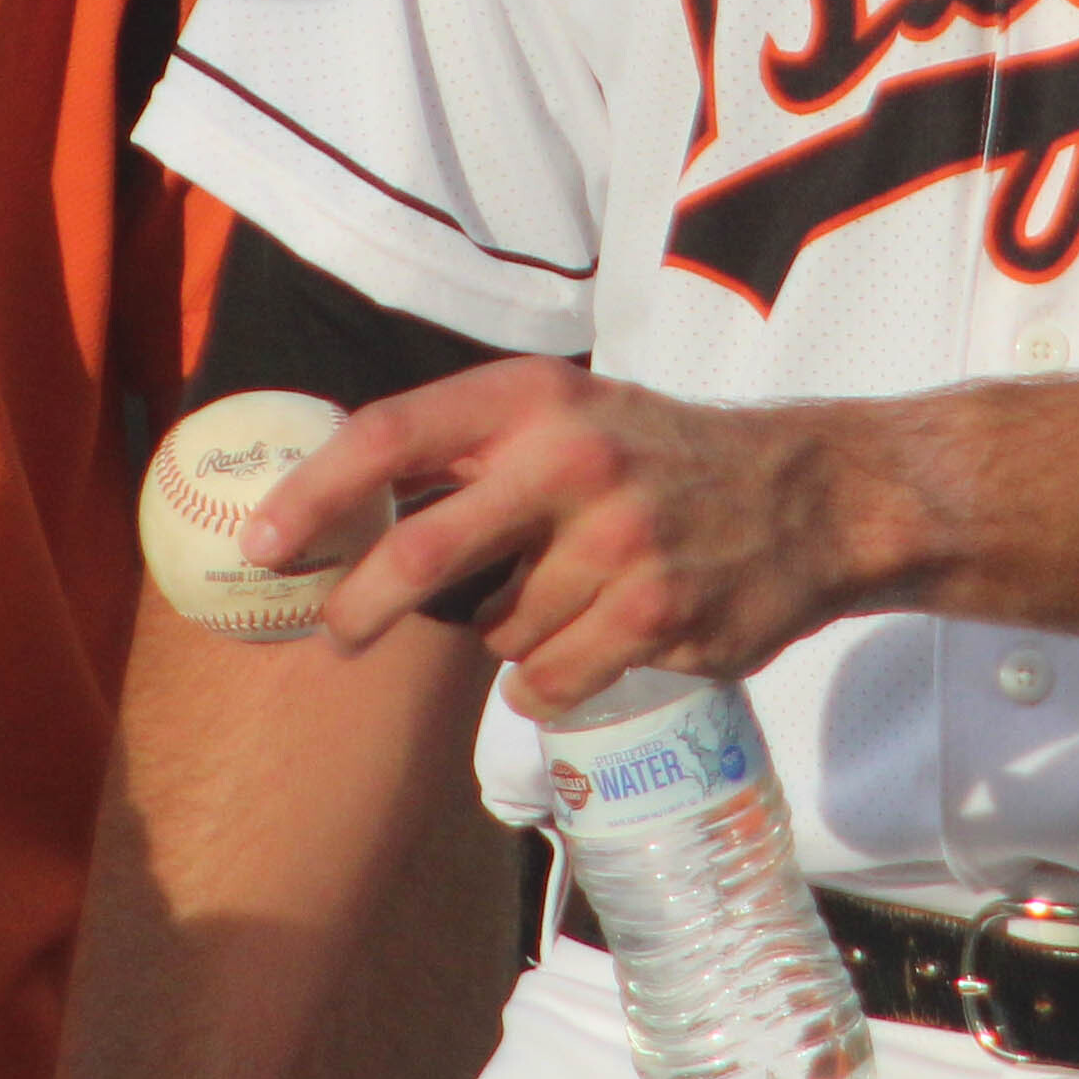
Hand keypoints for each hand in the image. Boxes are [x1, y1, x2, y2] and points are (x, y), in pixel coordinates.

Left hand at [246, 358, 901, 715]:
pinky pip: (549, 681)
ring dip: (514, 632)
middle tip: (336, 634)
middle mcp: (572, 458)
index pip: (393, 435)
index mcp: (536, 397)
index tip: (262, 545)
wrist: (816, 495)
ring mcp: (618, 541)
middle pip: (420, 554)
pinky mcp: (654, 616)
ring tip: (577, 596)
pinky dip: (555, 679)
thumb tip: (340, 514)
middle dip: (358, 609)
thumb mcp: (573, 413)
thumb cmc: (665, 458)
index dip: (315, 494)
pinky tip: (604, 638)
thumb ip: (475, 449)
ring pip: (497, 631)